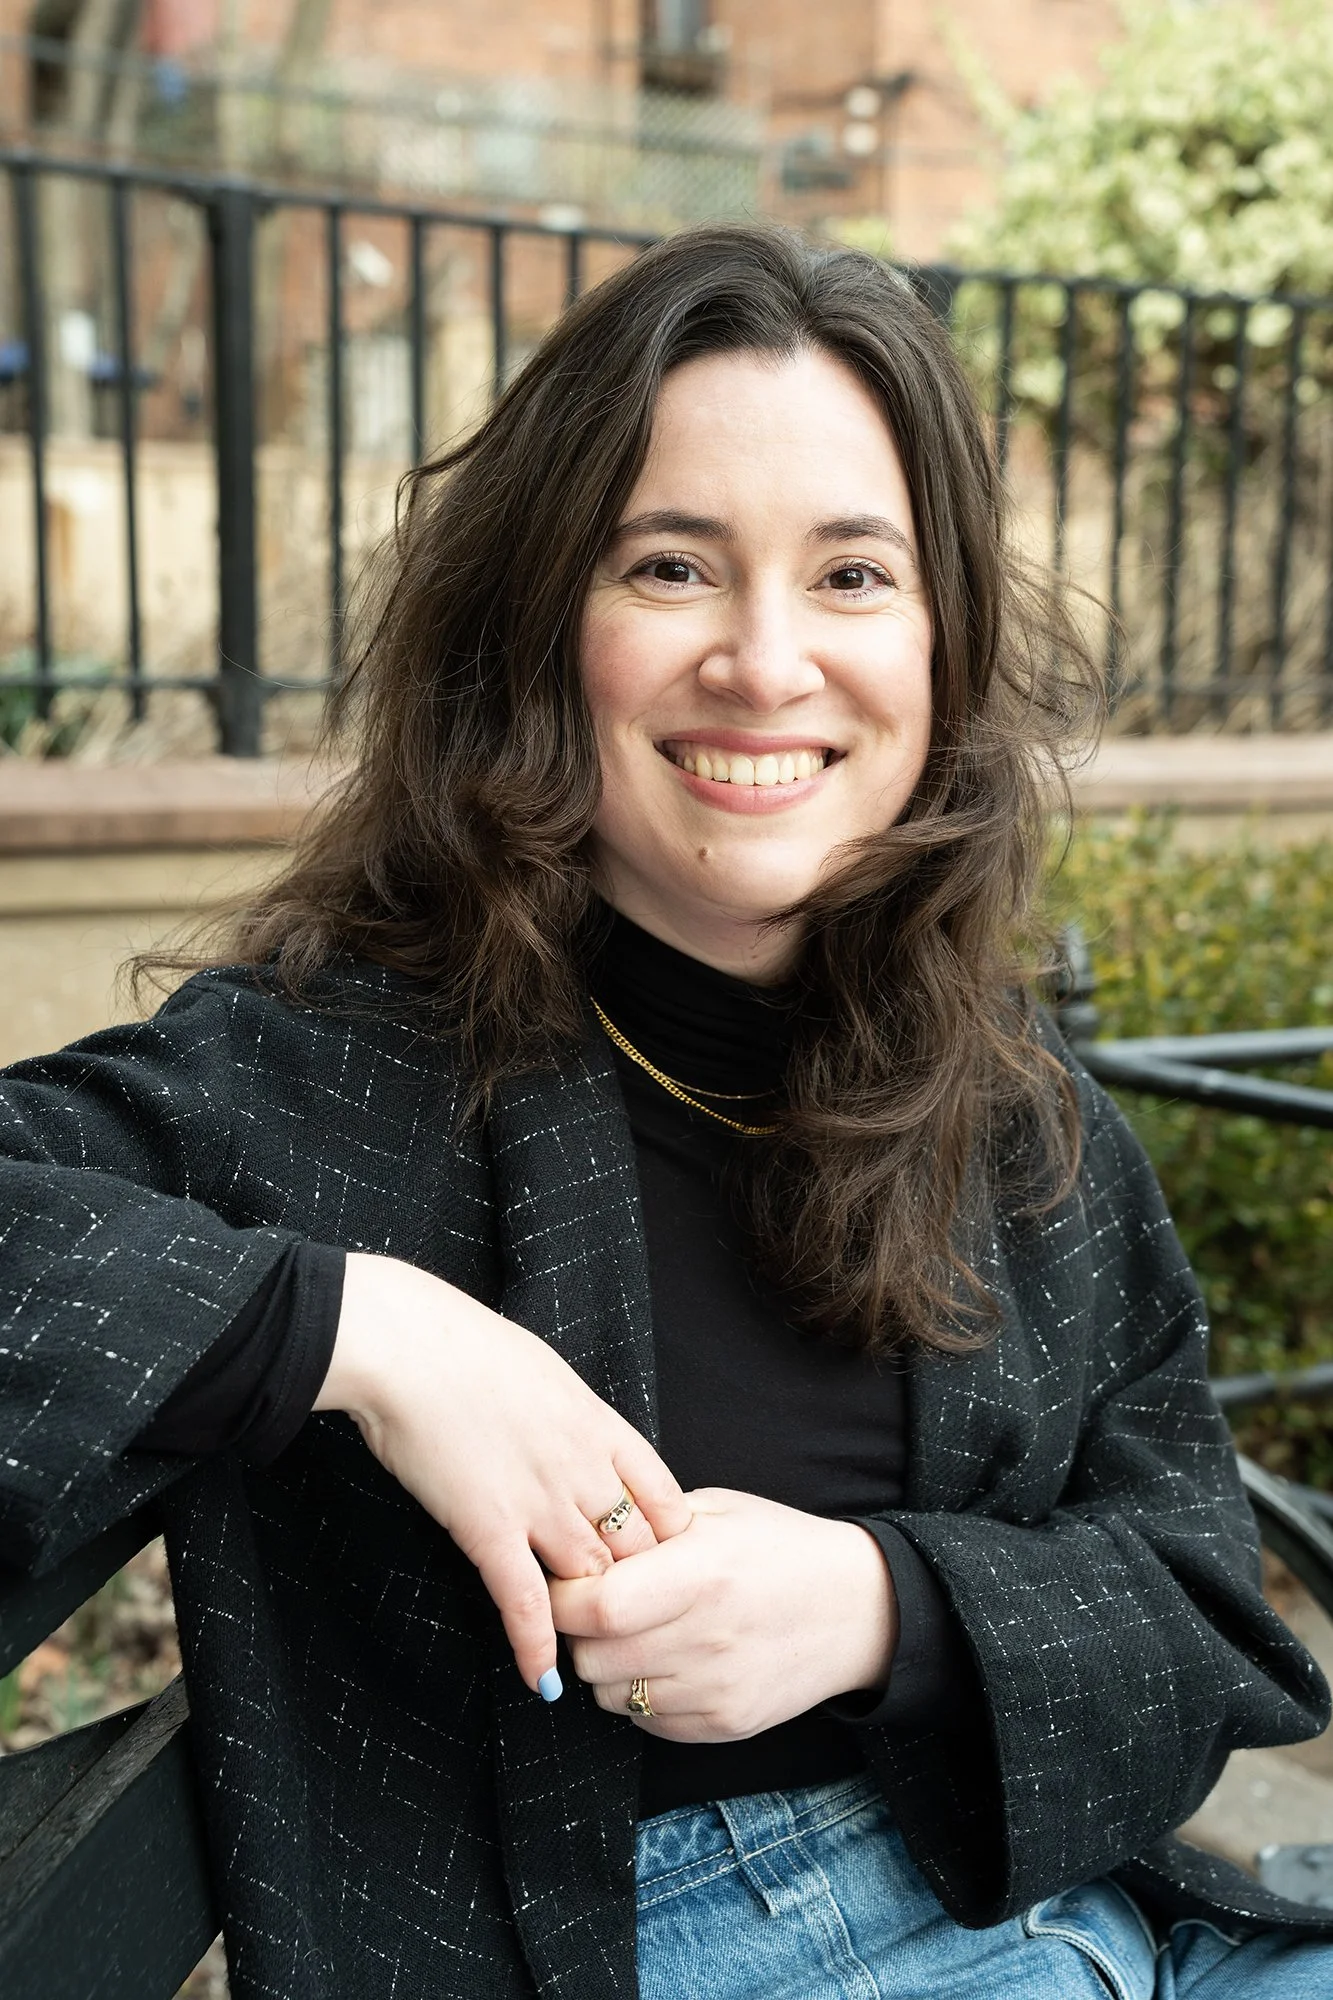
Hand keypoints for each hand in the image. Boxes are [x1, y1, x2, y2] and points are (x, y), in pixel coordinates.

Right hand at [314, 1251, 690, 1695]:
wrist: (410, 1347)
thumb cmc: (466, 1346)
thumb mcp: (545, 1373)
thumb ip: (569, 1415)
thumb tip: (571, 1434)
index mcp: (601, 1425)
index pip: (665, 1498)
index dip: (669, 1538)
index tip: (663, 1562)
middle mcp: (583, 1469)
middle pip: (636, 1548)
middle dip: (637, 1586)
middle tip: (631, 1618)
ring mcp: (540, 1503)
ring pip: (591, 1579)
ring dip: (591, 1616)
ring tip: (591, 1651)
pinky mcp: (489, 1529)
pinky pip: (525, 1602)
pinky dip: (536, 1646)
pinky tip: (541, 1681)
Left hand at [549, 1489, 898, 1740]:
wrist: (856, 1608)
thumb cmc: (780, 1547)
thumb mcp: (717, 1512)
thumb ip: (649, 1526)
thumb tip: (580, 1544)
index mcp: (702, 1574)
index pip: (599, 1606)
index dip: (565, 1597)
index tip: (564, 1582)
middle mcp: (707, 1639)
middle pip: (593, 1656)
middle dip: (579, 1631)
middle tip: (598, 1607)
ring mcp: (717, 1690)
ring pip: (609, 1695)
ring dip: (607, 1666)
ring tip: (637, 1633)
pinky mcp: (726, 1725)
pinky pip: (645, 1721)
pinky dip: (639, 1694)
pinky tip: (666, 1661)